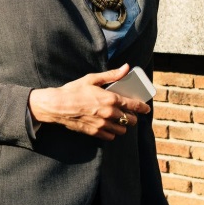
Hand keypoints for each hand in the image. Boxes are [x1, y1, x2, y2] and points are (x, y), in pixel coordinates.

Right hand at [28, 64, 150, 139]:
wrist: (57, 105)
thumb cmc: (73, 90)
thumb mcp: (92, 79)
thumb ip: (112, 75)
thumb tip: (126, 68)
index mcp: (110, 99)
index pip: (134, 106)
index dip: (143, 108)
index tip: (146, 108)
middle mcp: (109, 113)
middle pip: (131, 120)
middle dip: (132, 117)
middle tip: (129, 114)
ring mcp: (102, 124)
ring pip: (122, 130)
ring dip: (123, 126)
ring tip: (119, 121)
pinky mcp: (95, 132)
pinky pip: (111, 136)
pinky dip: (112, 132)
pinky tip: (108, 126)